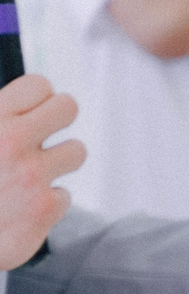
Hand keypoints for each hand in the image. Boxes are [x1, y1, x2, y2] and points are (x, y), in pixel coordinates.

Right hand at [0, 74, 81, 270]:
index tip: (31, 111)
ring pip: (76, 151)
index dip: (38, 98)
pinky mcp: (45, 208)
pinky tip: (22, 205)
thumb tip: (21, 102)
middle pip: (68, 107)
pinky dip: (47, 200)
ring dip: (60, 160)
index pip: (39, 85)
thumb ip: (0, 118)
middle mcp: (12, 142)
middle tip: (45, 132)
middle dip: (58, 118)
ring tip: (32, 170)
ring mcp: (32, 175)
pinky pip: (64, 194)